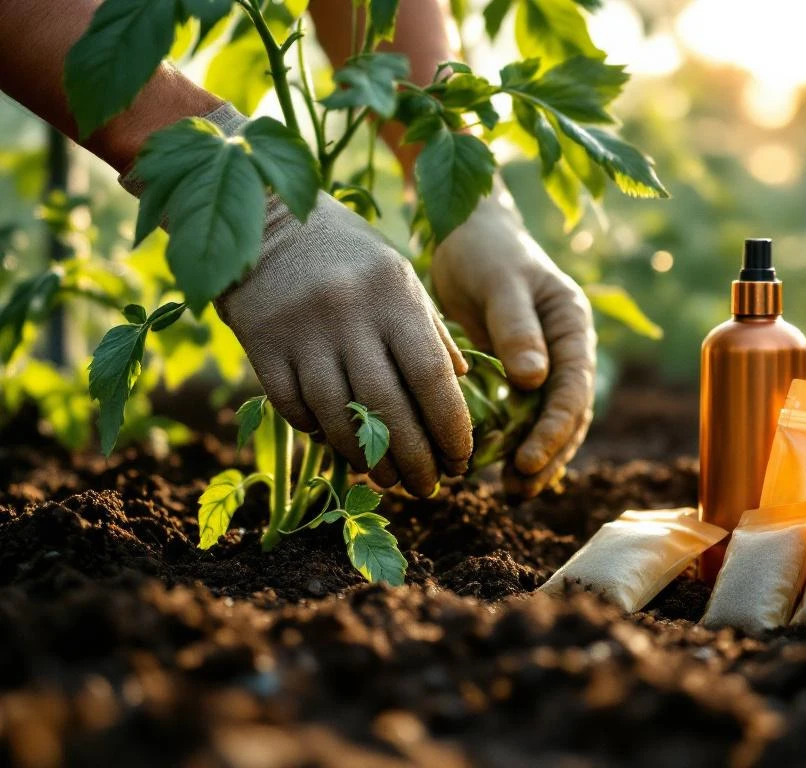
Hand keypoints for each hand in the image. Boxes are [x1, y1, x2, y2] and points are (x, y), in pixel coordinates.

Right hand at [217, 188, 472, 496]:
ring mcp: (302, 332)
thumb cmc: (349, 254)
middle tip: (429, 488)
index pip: (431, 376)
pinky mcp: (262, 346)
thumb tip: (461, 382)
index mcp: (393, 294)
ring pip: (339, 418)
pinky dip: (322, 435)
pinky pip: (296, 409)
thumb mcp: (399, 275)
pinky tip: (342, 448)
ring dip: (369, 460)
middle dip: (414, 458)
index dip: (450, 427)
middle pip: (388, 407)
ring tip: (390, 481)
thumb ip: (431, 328)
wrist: (266, 221)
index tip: (462, 460)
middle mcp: (349, 314)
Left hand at [432, 184, 595, 496]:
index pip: (573, 389)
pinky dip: (512, 443)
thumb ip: (516, 327)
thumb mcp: (500, 282)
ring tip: (512, 491)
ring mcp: (542, 364)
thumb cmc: (484, 251)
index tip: (528, 460)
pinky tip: (498, 470)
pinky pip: (521, 416)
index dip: (554, 430)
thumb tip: (535, 380)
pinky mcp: (515, 374)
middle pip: (567, 415)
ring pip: (547, 422)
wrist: (465, 234)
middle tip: (518, 488)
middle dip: (548, 455)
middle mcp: (564, 350)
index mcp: (571, 327)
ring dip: (535, 458)